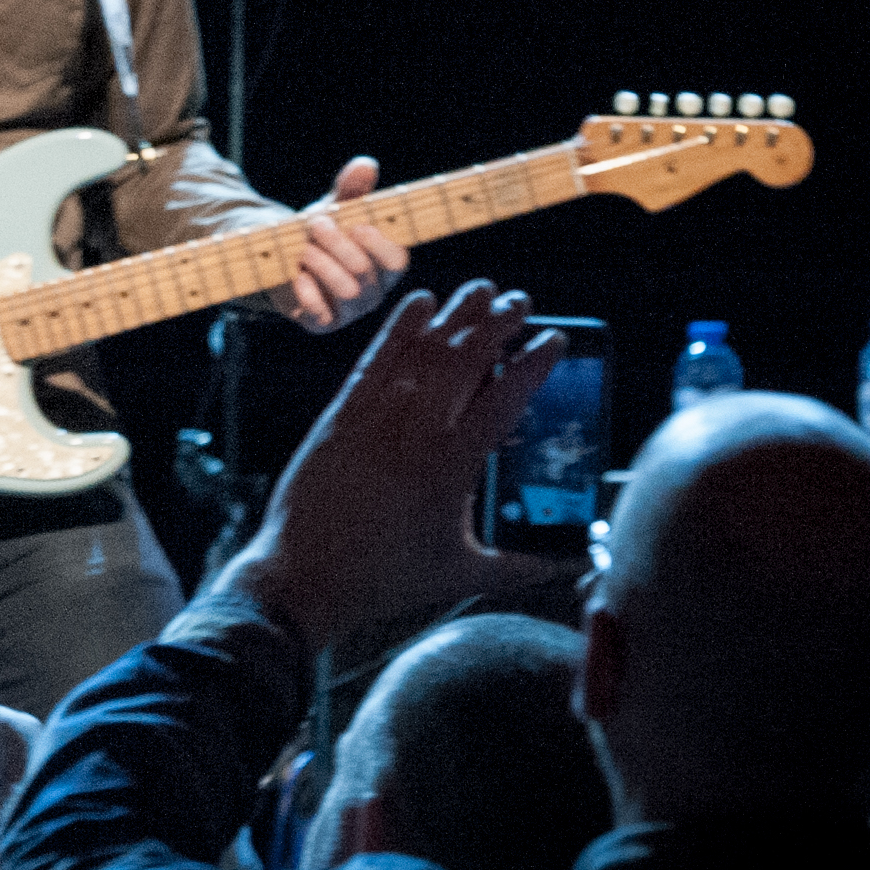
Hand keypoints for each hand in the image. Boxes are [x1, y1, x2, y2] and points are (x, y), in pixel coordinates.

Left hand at [213, 281, 565, 645]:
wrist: (304, 577)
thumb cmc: (385, 580)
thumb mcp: (460, 574)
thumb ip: (519, 567)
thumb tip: (566, 565)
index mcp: (452, 469)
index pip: (504, 401)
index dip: (533, 365)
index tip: (554, 340)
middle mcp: (414, 434)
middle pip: (464, 363)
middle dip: (496, 325)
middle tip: (520, 301)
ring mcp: (374, 421)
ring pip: (421, 354)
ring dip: (453, 317)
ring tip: (481, 290)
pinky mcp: (339, 416)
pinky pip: (373, 362)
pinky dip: (398, 328)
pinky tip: (419, 302)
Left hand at [280, 155, 408, 332]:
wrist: (281, 256)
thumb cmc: (321, 231)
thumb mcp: (336, 206)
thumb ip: (352, 189)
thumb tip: (366, 164)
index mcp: (386, 264)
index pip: (398, 260)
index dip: (377, 243)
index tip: (356, 224)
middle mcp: (374, 291)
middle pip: (366, 272)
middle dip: (337, 243)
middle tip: (316, 224)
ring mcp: (350, 311)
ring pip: (348, 292)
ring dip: (321, 262)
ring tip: (304, 247)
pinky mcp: (323, 323)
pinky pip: (320, 313)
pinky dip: (307, 290)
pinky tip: (297, 273)